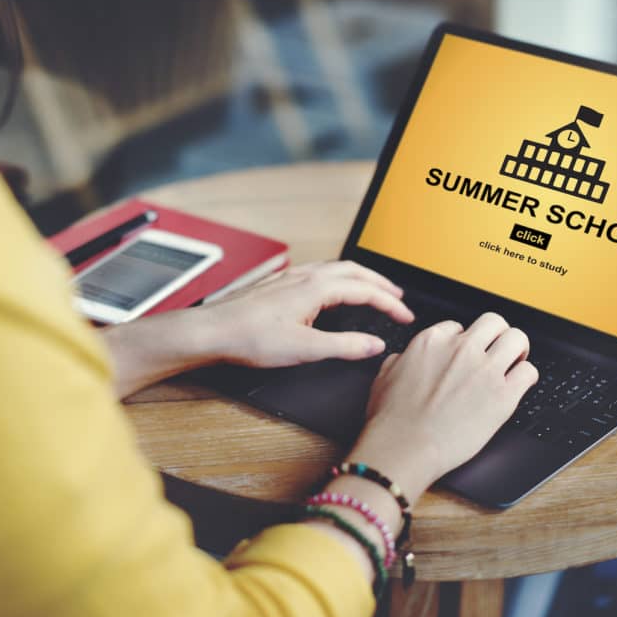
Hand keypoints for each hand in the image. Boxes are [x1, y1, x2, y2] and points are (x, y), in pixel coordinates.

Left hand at [101, 260, 412, 397]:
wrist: (211, 332)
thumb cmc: (250, 339)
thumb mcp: (305, 349)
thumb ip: (344, 346)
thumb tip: (374, 344)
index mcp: (316, 287)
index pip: (365, 290)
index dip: (390, 303)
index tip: (405, 317)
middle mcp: (304, 276)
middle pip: (354, 271)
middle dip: (380, 283)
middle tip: (398, 297)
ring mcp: (289, 277)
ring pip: (334, 268)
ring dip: (359, 277)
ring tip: (371, 289)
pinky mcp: (277, 284)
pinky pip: (317, 271)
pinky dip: (337, 277)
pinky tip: (330, 290)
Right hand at [346, 313, 537, 503]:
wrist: (405, 447)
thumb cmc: (391, 419)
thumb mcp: (385, 376)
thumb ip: (401, 360)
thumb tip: (405, 358)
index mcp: (432, 341)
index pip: (459, 327)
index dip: (464, 342)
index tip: (465, 355)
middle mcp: (461, 349)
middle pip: (494, 323)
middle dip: (497, 336)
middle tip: (497, 351)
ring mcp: (484, 370)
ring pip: (517, 338)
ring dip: (517, 350)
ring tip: (514, 363)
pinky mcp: (503, 395)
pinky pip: (529, 372)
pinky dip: (526, 377)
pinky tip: (519, 386)